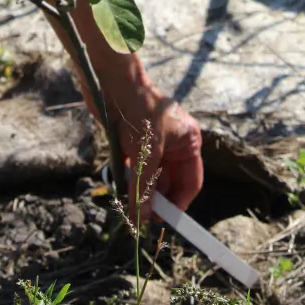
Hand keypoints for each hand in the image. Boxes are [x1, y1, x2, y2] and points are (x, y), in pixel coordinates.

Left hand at [111, 85, 202, 221]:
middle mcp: (174, 145)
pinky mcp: (135, 142)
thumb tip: (142, 217)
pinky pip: (135, 168)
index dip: (178, 203)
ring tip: (129, 203)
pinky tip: (120, 186)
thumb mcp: (145, 153)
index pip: (190, 183)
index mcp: (188, 144)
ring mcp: (154, 144)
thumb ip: (144, 187)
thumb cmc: (139, 111)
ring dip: (140, 189)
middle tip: (142, 217)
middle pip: (169, 182)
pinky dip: (128, 178)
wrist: (114, 83)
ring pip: (150, 176)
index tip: (165, 221)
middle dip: (156, 199)